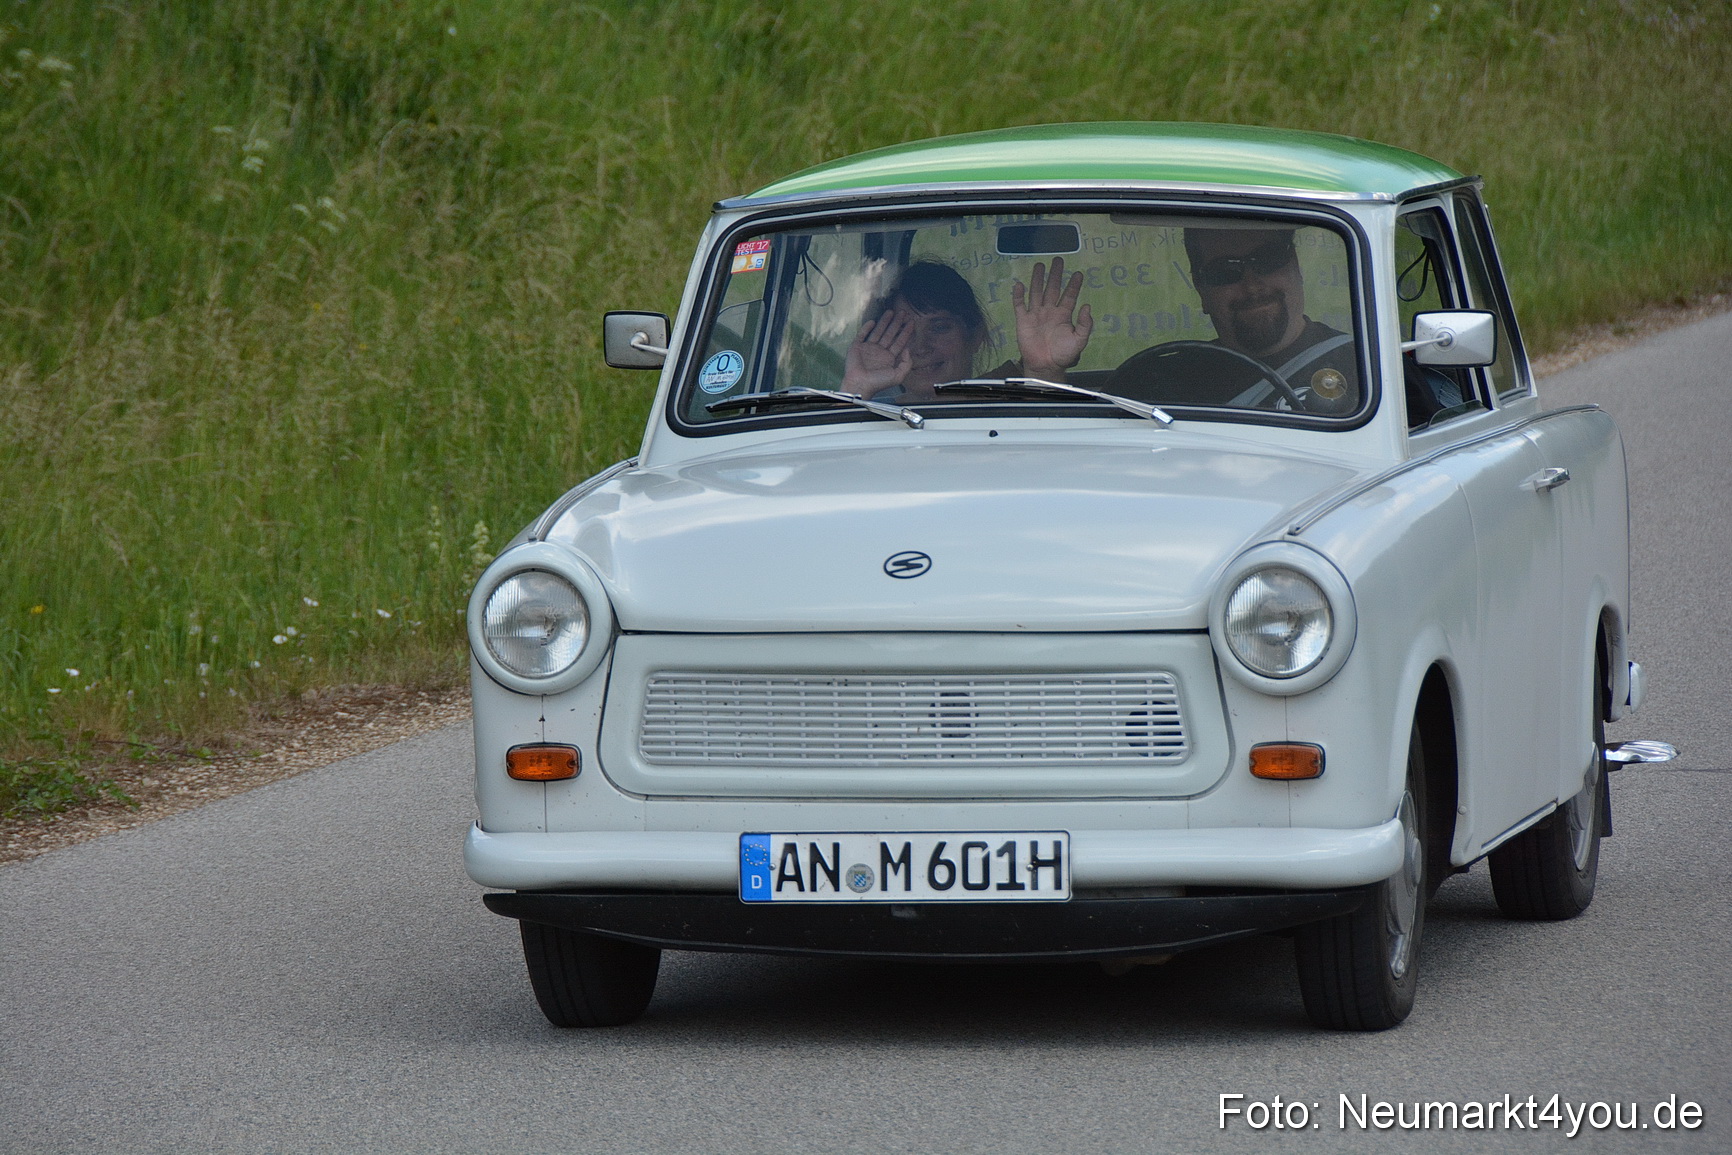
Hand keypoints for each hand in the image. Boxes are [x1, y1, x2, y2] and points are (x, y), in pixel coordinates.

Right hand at [841, 308, 912, 395]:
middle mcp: (879, 352)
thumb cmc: (878, 383)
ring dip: (884, 322)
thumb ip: (907, 363)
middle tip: (903, 313)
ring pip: (878, 332)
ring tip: (890, 311)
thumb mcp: (898, 376)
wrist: (860, 384)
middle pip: (890, 334)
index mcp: (889, 358)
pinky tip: (873, 321)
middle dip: (897, 323)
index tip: (911, 322)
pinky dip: (867, 327)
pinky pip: (862, 334)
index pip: (900, 342)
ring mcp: (868, 348)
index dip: (906, 332)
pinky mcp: (857, 346)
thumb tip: (907, 349)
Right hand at [1011, 256, 1093, 380]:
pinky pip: (1020, 305)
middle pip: (1052, 289)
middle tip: (1058, 260)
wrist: (1046, 365)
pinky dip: (1018, 295)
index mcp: (1063, 315)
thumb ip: (1085, 324)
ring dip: (1038, 279)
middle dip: (1056, 275)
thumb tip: (1087, 306)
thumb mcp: (1080, 340)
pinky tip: (1019, 284)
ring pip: (1036, 292)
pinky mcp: (1023, 321)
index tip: (1078, 274)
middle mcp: (1049, 311)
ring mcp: (1036, 315)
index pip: (1069, 296)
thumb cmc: (1063, 355)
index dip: (1074, 285)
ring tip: (1040, 265)